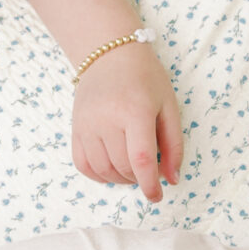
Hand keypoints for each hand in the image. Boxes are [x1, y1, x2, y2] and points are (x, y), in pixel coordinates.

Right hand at [73, 44, 183, 202]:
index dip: (150, 185)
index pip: (141, 160)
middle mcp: (107, 118)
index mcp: (135, 111)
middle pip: (123, 167)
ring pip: (103, 170)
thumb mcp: (168, 105)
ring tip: (132, 169)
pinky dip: (98, 175)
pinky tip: (111, 169)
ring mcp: (87, 124)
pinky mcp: (75, 128)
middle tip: (148, 171)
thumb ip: (173, 144)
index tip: (156, 196)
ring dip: (120, 179)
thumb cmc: (145, 78)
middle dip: (139, 179)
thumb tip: (172, 179)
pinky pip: (83, 165)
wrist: (109, 53)